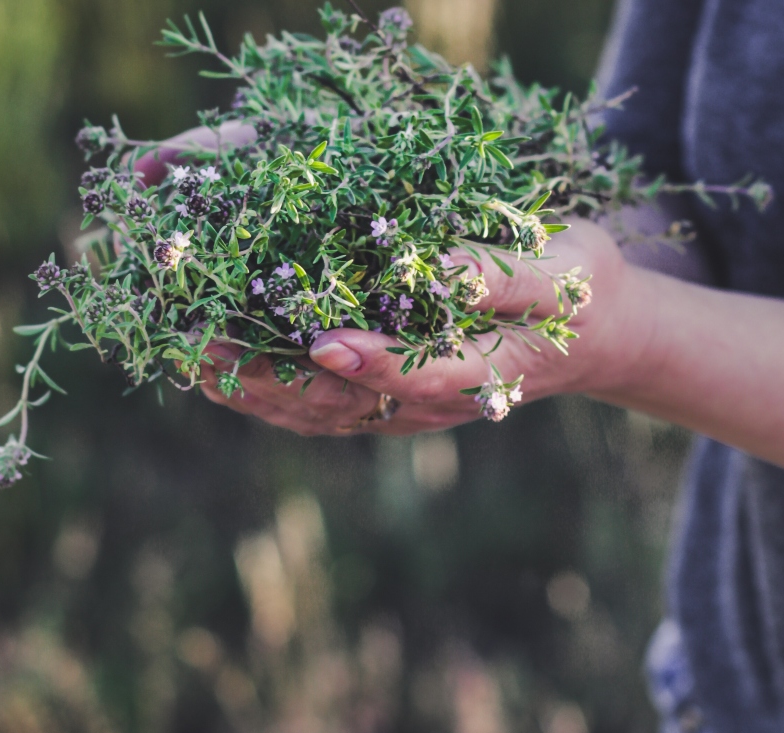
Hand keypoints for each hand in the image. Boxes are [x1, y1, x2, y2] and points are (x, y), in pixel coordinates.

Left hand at [199, 219, 654, 434]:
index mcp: (485, 373)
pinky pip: (321, 407)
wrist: (587, 332)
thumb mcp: (562, 272)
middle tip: (212, 350)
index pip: (422, 376)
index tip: (323, 340)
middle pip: (350, 406)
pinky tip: (223, 368)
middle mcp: (433, 403)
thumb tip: (429, 267)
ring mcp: (405, 409)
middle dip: (278, 381)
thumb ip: (502, 277)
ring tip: (197, 358)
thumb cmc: (577, 290)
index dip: (373, 363)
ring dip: (259, 391)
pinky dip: (271, 392)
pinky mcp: (384, 400)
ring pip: (324, 414)